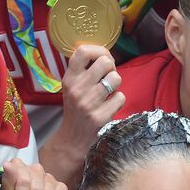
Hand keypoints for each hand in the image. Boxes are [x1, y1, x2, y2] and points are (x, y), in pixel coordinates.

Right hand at [39, 44, 126, 184]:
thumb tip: (105, 54)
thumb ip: (84, 70)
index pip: (83, 50)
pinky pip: (120, 97)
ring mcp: (88, 103)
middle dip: (112, 68)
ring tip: (108, 93)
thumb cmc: (76, 109)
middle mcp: (77, 89)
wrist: (72, 140)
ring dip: (116, 85)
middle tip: (107, 78)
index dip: (99, 50)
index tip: (103, 58)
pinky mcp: (100, 117)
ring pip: (116, 78)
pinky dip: (118, 101)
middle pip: (105, 62)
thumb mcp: (72, 87)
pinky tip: (109, 106)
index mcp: (69, 78)